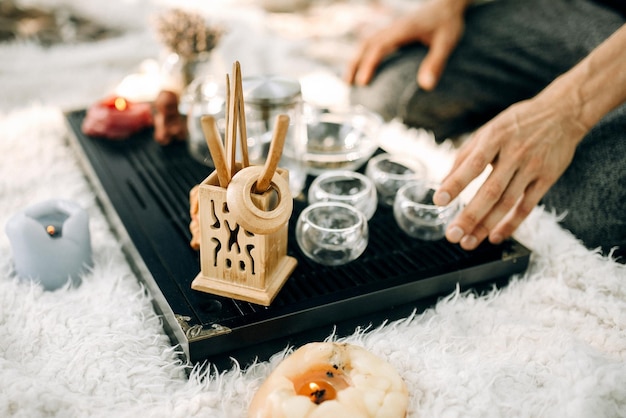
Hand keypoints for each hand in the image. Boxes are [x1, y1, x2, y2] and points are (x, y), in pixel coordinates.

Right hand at [344, 0, 468, 89]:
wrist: (447, 5)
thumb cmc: (448, 23)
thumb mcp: (446, 42)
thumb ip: (436, 63)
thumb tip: (426, 86)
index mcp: (402, 30)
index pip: (379, 47)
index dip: (368, 64)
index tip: (362, 83)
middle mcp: (393, 28)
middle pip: (366, 44)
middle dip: (354, 64)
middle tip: (348, 84)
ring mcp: (391, 29)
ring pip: (366, 42)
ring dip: (356, 60)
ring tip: (349, 80)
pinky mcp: (393, 32)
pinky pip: (373, 42)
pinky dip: (363, 55)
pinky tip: (363, 68)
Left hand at [433, 97, 587, 249]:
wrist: (562, 113)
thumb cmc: (516, 124)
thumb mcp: (487, 131)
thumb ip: (465, 157)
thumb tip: (443, 183)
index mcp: (495, 138)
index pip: (472, 165)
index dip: (455, 184)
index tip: (439, 200)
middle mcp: (514, 154)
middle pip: (490, 191)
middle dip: (470, 216)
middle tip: (452, 234)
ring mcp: (532, 168)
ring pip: (507, 203)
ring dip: (486, 225)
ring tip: (469, 242)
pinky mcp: (547, 179)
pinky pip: (527, 206)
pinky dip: (511, 224)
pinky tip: (495, 237)